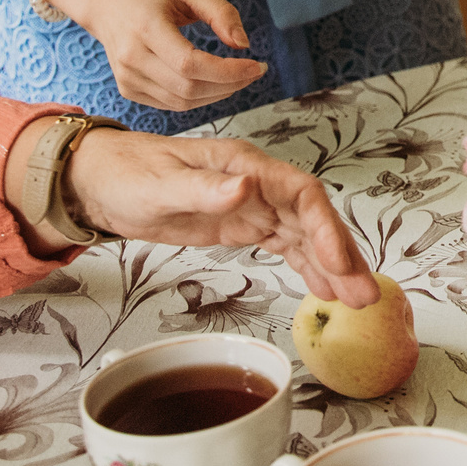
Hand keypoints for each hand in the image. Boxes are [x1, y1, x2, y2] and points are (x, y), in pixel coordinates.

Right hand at [49, 0, 267, 112]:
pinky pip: (171, 104)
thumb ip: (221, 12)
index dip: (228, 71)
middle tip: (253, 71)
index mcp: (146, 28)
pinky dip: (198, 98)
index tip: (256, 66)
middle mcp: (131, 57)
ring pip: (181, 102)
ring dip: (217, 94)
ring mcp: (127, 78)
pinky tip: (213, 83)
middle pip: (188, 88)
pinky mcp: (128, 90)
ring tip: (238, 77)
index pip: (190, 64)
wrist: (107, 2)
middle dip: (229, 84)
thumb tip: (243, 45)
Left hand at [59, 128, 379, 306]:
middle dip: (341, 255)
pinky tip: (324, 287)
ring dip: (331, 266)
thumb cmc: (127, 174)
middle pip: (313, 219)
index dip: (325, 227)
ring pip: (304, 236)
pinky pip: (285, 245)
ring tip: (357, 299)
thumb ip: (205, 188)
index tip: (338, 261)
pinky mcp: (242, 224)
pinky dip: (307, 265)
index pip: (302, 194)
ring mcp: (252, 205)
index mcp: (245, 166)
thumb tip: (247, 187)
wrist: (101, 181)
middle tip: (365, 293)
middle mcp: (257, 184)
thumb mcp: (161, 185)